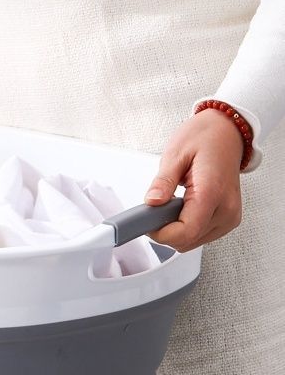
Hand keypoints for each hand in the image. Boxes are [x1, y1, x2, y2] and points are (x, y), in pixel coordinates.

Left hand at [144, 109, 243, 251]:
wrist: (227, 132)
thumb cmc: (205, 138)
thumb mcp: (175, 153)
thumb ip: (162, 182)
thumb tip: (152, 202)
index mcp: (212, 192)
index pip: (185, 232)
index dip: (160, 232)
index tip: (145, 220)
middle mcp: (226, 209)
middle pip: (187, 240)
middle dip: (164, 229)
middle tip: (155, 208)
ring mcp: (230, 217)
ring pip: (193, 242)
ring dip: (175, 229)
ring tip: (171, 203)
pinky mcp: (228, 219)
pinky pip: (201, 235)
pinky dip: (186, 227)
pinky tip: (182, 208)